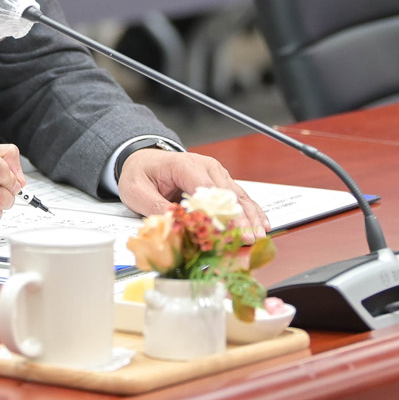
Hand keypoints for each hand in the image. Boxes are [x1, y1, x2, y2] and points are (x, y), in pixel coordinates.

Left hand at [118, 148, 268, 241]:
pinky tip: (262, 222)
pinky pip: (237, 197)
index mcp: (184, 165)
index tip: (226, 232)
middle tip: (250, 238)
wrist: (143, 160)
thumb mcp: (137, 191)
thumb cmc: (140, 174)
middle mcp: (205, 166)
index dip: (218, 212)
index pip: (206, 190)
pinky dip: (250, 210)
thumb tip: (175, 225)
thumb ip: (156, 208)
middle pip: (227, 194)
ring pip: (237, 195)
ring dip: (250, 216)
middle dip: (240, 218)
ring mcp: (215, 173)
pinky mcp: (219, 182)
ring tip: (260, 234)